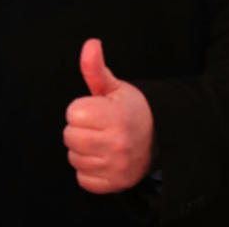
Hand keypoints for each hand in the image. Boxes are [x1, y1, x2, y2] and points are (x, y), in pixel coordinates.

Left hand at [63, 38, 153, 193]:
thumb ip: (95, 68)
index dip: (79, 110)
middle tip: (96, 127)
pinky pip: (82, 178)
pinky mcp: (114, 185)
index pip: (73, 114)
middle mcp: (117, 143)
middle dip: (78, 130)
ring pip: (74, 158)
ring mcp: (116, 167)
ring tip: (100, 142)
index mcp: (116, 117)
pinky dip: (88, 170)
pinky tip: (102, 158)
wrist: (159, 140)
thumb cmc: (130, 110)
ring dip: (82, 150)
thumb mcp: (114, 87)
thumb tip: (90, 44)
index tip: (94, 110)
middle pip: (70, 137)